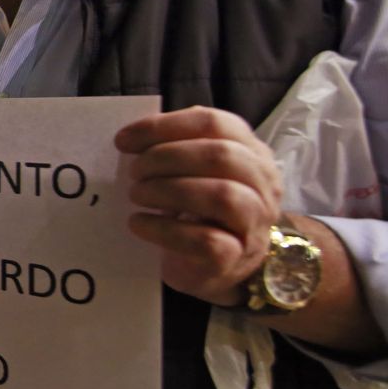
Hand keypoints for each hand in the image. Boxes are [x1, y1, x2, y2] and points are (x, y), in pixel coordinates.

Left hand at [114, 106, 284, 305]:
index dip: (165, 126)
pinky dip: (164, 228)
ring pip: (222, 195)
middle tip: (134, 171)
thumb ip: (173, 147)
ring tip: (137, 195)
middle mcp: (264, 186)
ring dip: (167, 190)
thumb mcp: (191, 172)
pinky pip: (206, 240)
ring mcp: (255, 224)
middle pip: (221, 155)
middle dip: (166, 157)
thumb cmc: (196, 210)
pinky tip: (139, 223)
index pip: (214, 122)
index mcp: (252, 153)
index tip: (124, 140)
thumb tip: (131, 137)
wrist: (209, 266)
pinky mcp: (236, 258)